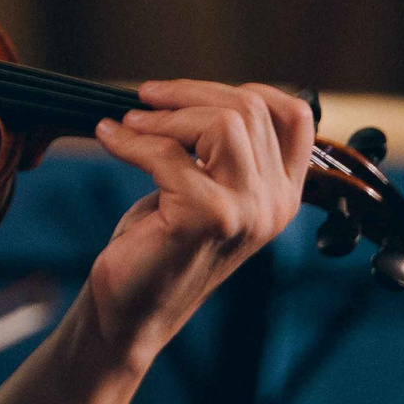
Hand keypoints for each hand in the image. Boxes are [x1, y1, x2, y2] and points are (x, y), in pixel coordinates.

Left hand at [86, 81, 313, 367]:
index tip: (190, 94)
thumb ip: (221, 151)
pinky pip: (168, 153)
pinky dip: (130, 140)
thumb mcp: (204, 191)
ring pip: (222, 123)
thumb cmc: (161, 244)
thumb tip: (195, 91)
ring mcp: (246, 211)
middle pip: (249, 110)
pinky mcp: (206, 217)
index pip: (295, 117)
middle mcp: (275, 204)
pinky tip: (108, 139)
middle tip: (145, 101)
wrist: (131, 312)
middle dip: (188, 94)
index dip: (244, 91)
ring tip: (129, 124)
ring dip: (165, 115)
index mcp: (282, 195)